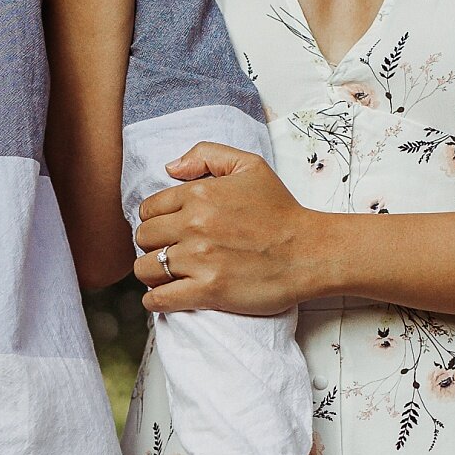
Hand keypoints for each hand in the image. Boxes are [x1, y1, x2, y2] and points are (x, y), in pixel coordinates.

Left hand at [135, 142, 332, 315]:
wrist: (311, 252)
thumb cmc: (281, 211)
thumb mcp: (250, 166)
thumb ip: (207, 154)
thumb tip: (170, 168)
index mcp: (199, 193)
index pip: (149, 208)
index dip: (156, 219)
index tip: (170, 229)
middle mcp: (194, 225)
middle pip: (143, 238)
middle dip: (153, 245)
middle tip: (171, 251)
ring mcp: (200, 259)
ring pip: (145, 269)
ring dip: (152, 273)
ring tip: (168, 274)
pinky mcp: (208, 291)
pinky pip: (159, 299)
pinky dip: (156, 300)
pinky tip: (165, 296)